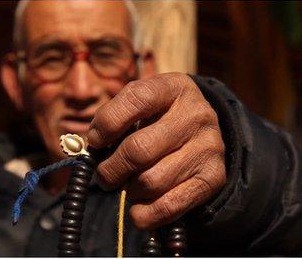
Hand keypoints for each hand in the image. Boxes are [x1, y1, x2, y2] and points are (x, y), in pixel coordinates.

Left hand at [88, 73, 225, 229]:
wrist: (202, 134)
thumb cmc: (160, 119)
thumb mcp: (142, 106)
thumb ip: (114, 119)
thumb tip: (89, 148)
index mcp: (175, 88)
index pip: (136, 98)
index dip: (107, 123)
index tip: (95, 141)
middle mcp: (197, 114)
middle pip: (138, 150)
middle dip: (110, 169)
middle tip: (104, 176)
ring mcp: (209, 147)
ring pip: (150, 182)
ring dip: (129, 190)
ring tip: (130, 185)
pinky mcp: (213, 178)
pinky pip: (168, 206)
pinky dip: (144, 214)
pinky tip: (139, 208)